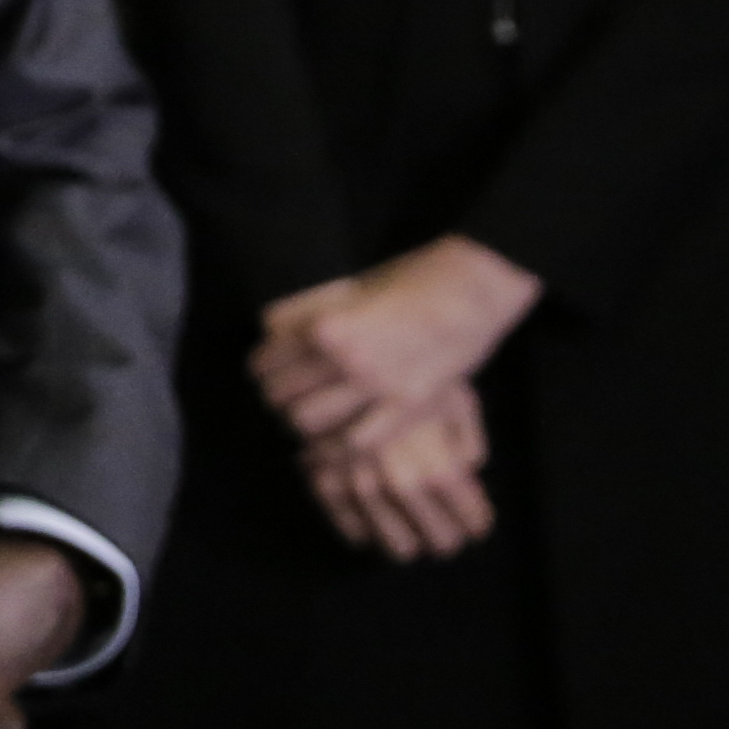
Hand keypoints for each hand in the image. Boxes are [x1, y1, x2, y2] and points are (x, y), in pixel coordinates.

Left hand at [254, 236, 544, 446]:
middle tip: (283, 395)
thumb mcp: (347, 290)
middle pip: (280, 396)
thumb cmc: (406, 283)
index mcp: (327, 327)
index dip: (261, 368)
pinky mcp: (406, 408)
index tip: (264, 371)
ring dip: (301, 420)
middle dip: (276, 396)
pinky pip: (352, 442)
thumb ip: (306, 315)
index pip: (266, 363)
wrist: (467, 292)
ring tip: (307, 414)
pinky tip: (330, 440)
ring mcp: (378, 388)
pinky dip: (333, 446)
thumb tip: (269, 332)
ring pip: (308, 422)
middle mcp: (347, 360)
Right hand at [298, 385, 495, 562]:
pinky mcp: (329, 483)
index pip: (472, 521)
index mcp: (439, 467)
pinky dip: (366, 532)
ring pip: (400, 546)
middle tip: (449, 532)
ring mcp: (363, 488)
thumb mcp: (456, 398)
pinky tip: (374, 524)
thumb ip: (468, 438)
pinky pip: (354, 531)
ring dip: (411, 542)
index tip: (476, 522)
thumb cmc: (409, 373)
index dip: (477, 523)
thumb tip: (469, 468)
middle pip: (441, 541)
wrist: (344, 355)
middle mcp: (402, 484)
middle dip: (449, 537)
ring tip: (415, 535)